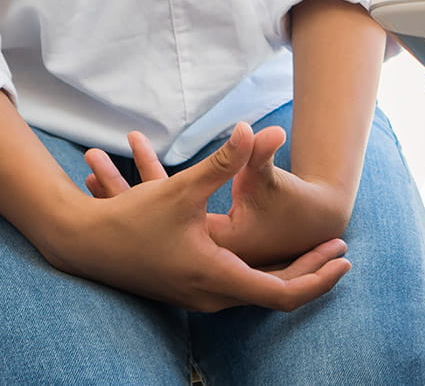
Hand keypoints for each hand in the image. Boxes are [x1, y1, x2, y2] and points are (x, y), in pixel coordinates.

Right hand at [59, 123, 349, 311]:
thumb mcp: (181, 190)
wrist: (79, 243)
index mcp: (216, 275)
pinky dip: (263, 271)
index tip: (345, 258)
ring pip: (258, 289)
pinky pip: (239, 283)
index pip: (282, 293)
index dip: (317, 277)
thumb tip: (252, 128)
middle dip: (312, 271)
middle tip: (342, 250)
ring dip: (290, 271)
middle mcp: (211, 294)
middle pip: (276, 293)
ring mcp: (200, 295)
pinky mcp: (190, 286)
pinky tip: (279, 256)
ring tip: (320, 250)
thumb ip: (223, 162)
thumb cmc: (128, 220)